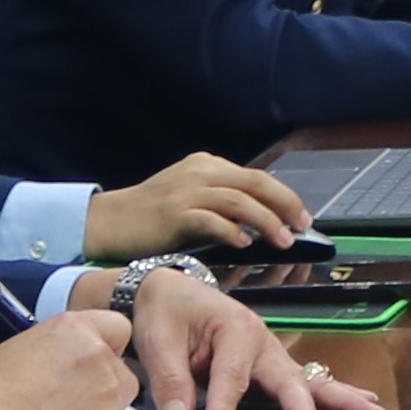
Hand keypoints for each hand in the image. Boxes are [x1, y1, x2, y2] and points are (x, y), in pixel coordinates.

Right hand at [0, 307, 136, 409]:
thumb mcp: (30, 343)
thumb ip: (69, 343)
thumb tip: (82, 353)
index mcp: (80, 331)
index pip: (120, 329)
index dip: (106, 347)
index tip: (91, 362)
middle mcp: (102, 360)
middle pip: (125, 374)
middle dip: (105, 387)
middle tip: (68, 401)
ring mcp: (108, 401)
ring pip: (117, 408)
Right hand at [87, 152, 307, 257]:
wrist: (108, 221)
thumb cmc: (151, 215)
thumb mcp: (190, 196)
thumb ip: (221, 201)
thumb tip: (262, 219)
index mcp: (208, 165)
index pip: (257, 176)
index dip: (284, 196)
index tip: (301, 217)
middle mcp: (201, 172)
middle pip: (256, 182)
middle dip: (285, 204)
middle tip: (301, 226)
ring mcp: (187, 191)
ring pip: (239, 200)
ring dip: (266, 221)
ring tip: (282, 240)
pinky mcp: (174, 214)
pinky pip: (211, 220)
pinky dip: (232, 231)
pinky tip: (244, 244)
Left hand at [111, 270, 388, 409]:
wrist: (170, 291)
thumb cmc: (167, 311)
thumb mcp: (157, 338)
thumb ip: (169, 378)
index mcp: (235, 328)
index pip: (231, 376)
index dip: (223, 406)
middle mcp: (262, 341)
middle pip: (288, 378)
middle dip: (304, 407)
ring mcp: (271, 355)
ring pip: (309, 382)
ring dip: (341, 400)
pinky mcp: (272, 368)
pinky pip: (304, 385)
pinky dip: (332, 397)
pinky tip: (361, 406)